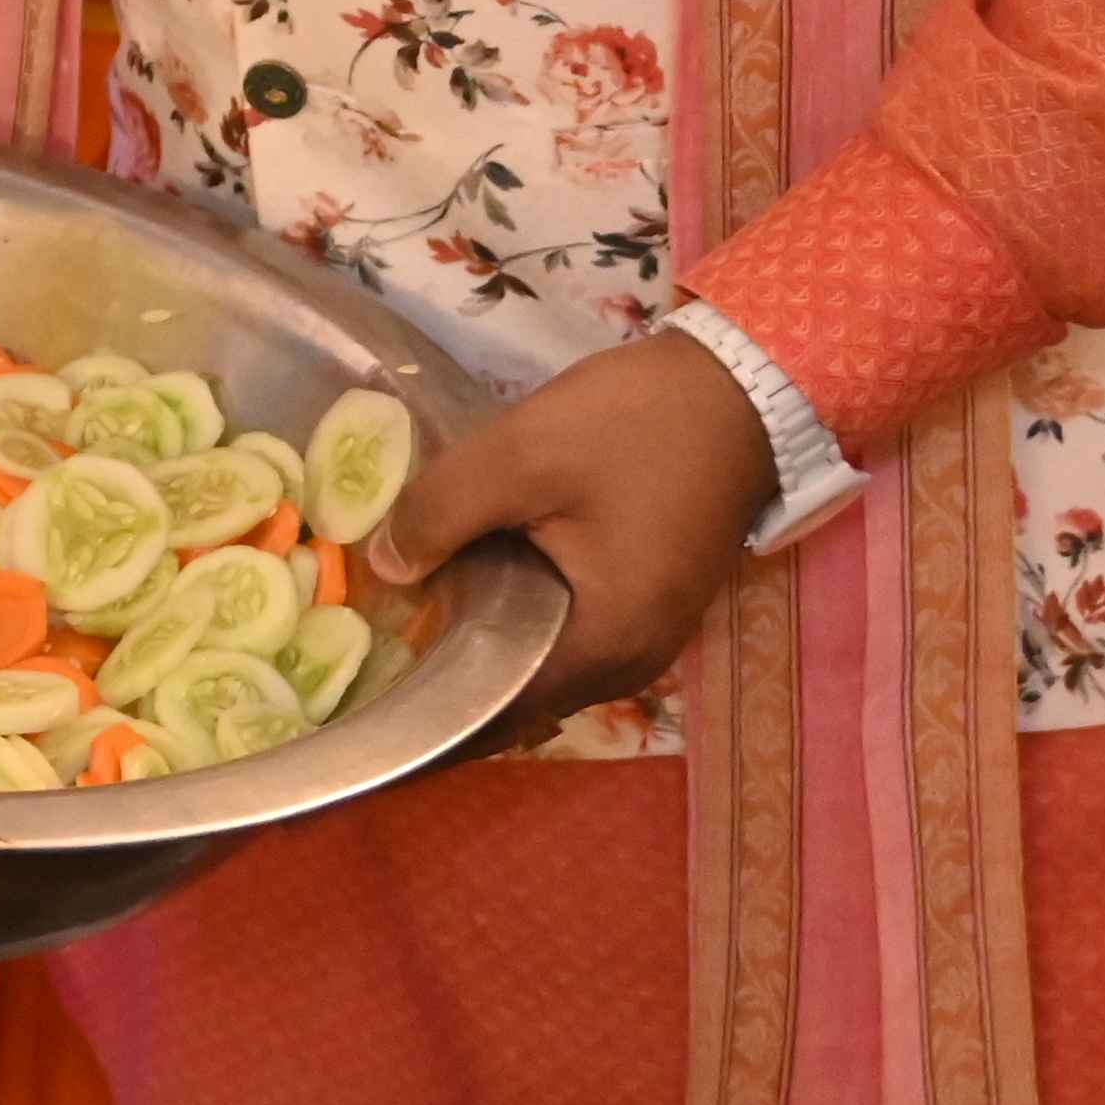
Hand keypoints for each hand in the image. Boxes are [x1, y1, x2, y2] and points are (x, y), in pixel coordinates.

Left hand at [372, 326, 779, 735]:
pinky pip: (569, 637)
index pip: (495, 714)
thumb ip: (442, 513)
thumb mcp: (520, 456)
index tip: (364, 706)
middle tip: (369, 665)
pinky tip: (471, 593)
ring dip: (484, 655)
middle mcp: (633, 662)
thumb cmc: (634, 425)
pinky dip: (519, 628)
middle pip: (519, 699)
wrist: (740, 389)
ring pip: (544, 667)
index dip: (426, 714)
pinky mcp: (650, 602)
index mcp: (604, 645)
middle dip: (446, 687)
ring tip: (405, 633)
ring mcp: (649, 635)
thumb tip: (384, 567)